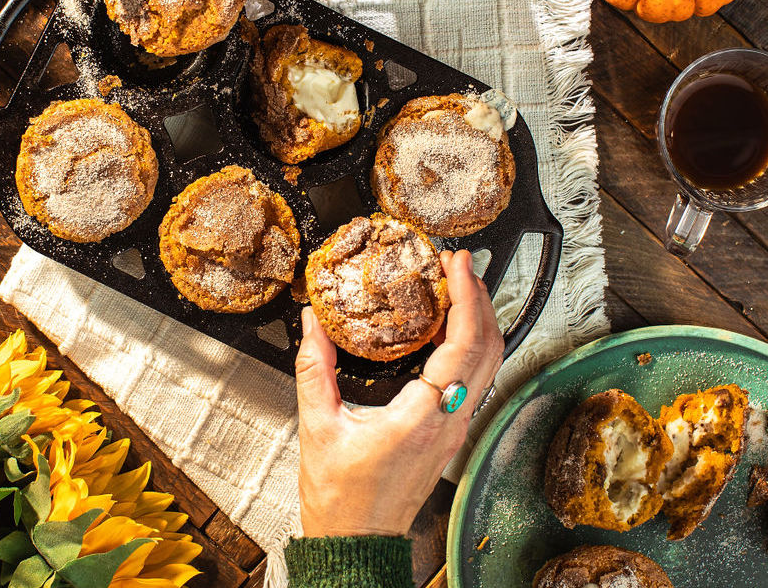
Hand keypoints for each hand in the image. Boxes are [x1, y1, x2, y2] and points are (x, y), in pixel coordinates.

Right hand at [295, 250, 504, 536]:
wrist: (356, 540)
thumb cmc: (341, 497)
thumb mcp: (318, 425)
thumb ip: (315, 367)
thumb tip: (314, 321)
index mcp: (421, 419)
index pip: (461, 347)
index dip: (465, 299)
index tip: (456, 265)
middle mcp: (448, 423)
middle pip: (488, 349)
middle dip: (479, 298)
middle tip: (458, 264)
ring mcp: (455, 429)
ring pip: (489, 364)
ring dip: (479, 319)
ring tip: (459, 285)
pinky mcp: (450, 433)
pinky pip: (475, 378)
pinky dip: (471, 343)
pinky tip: (450, 327)